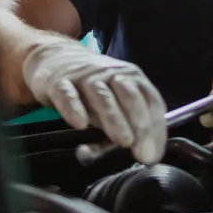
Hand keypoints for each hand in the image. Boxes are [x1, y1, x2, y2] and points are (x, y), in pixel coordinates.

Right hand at [22, 37, 166, 164]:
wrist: (57, 58)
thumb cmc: (92, 88)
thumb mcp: (115, 102)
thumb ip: (127, 124)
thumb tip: (143, 152)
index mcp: (132, 78)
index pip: (151, 101)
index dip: (156, 128)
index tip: (153, 154)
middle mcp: (112, 74)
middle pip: (131, 97)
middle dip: (140, 126)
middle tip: (143, 154)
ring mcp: (86, 76)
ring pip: (103, 96)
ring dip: (115, 119)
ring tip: (123, 141)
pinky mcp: (59, 81)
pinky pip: (68, 94)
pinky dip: (74, 108)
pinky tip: (80, 124)